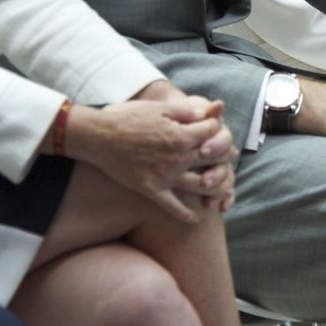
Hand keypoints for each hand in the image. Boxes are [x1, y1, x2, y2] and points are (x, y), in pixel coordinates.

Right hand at [65, 87, 237, 223]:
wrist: (97, 136)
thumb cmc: (127, 117)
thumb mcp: (159, 108)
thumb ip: (186, 111)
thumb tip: (209, 113)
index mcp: (181, 135)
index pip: (214, 134)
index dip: (220, 130)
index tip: (220, 131)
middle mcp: (177, 158)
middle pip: (213, 160)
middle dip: (224, 158)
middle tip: (228, 159)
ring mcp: (165, 176)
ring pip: (201, 186)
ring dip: (216, 189)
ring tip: (223, 190)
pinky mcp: (151, 190)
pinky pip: (173, 207)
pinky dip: (187, 214)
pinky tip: (196, 217)